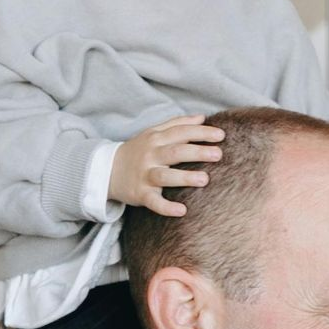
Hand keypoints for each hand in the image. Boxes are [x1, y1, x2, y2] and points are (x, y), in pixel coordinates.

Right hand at [108, 116, 224, 215]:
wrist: (107, 170)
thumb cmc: (138, 151)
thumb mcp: (153, 133)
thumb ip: (177, 124)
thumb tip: (202, 117)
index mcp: (156, 139)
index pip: (181, 132)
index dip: (201, 132)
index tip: (221, 135)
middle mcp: (150, 155)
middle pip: (175, 152)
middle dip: (197, 152)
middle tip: (218, 154)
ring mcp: (145, 175)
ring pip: (165, 176)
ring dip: (184, 177)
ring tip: (205, 179)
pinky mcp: (141, 194)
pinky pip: (154, 202)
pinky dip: (166, 207)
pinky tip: (182, 211)